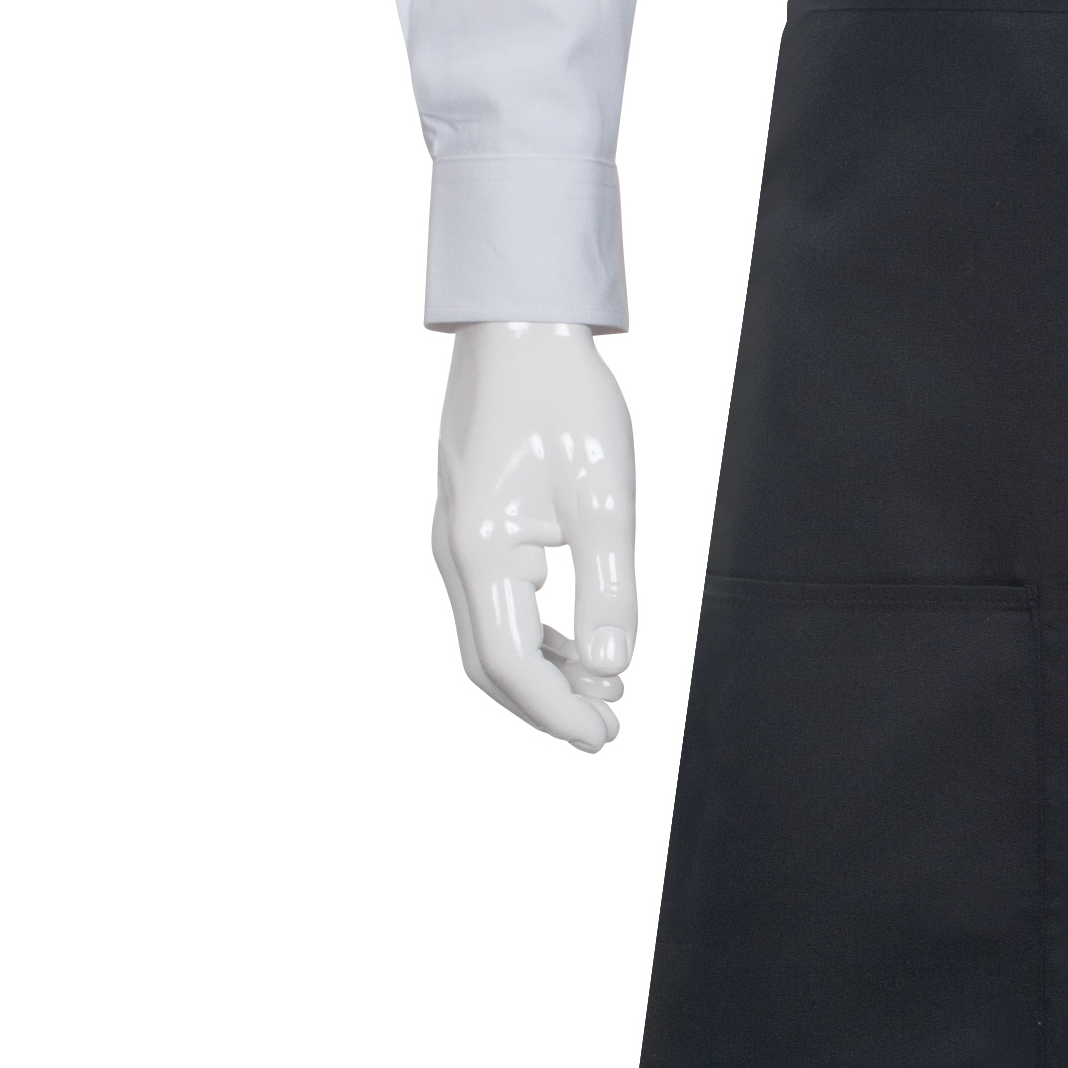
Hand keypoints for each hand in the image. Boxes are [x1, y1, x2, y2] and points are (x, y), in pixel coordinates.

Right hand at [432, 323, 638, 751]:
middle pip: (490, 664)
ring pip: (490, 635)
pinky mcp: (471, 524)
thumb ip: (611, 589)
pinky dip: (534, 635)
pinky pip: (494, 602)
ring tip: (604, 696)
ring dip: (543, 675)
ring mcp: (456, 540)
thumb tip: (612, 668)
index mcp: (483, 553)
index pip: (514, 664)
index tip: (606, 738)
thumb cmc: (567, 403)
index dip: (558, 711)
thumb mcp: (605, 501)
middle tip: (607, 734)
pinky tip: (579, 645)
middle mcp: (455, 554)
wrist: (521, 329)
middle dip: (547, 706)